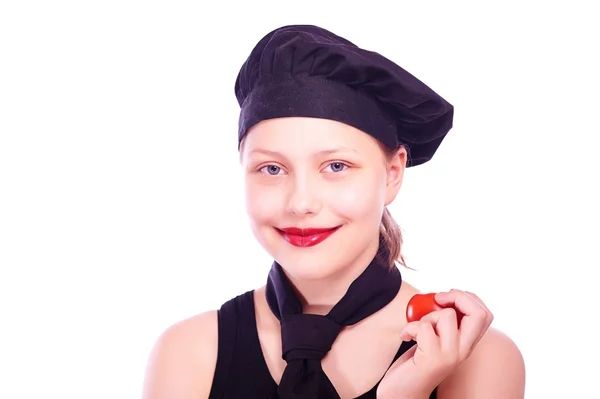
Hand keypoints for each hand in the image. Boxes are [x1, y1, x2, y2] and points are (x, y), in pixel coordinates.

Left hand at [377, 289, 493, 398]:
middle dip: (458, 295)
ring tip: (416, 330)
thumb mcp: (434, 338)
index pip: (485, 315)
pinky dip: (409, 327)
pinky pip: (423, 327)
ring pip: (447, 315)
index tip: (446, 297)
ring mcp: (450, 356)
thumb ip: (442, 322)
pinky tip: (406, 338)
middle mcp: (463, 351)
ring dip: (425, 316)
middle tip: (438, 298)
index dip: (468, 297)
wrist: (401, 393)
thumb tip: (441, 297)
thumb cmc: (414, 363)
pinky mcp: (432, 358)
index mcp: (466, 344)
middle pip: (478, 313)